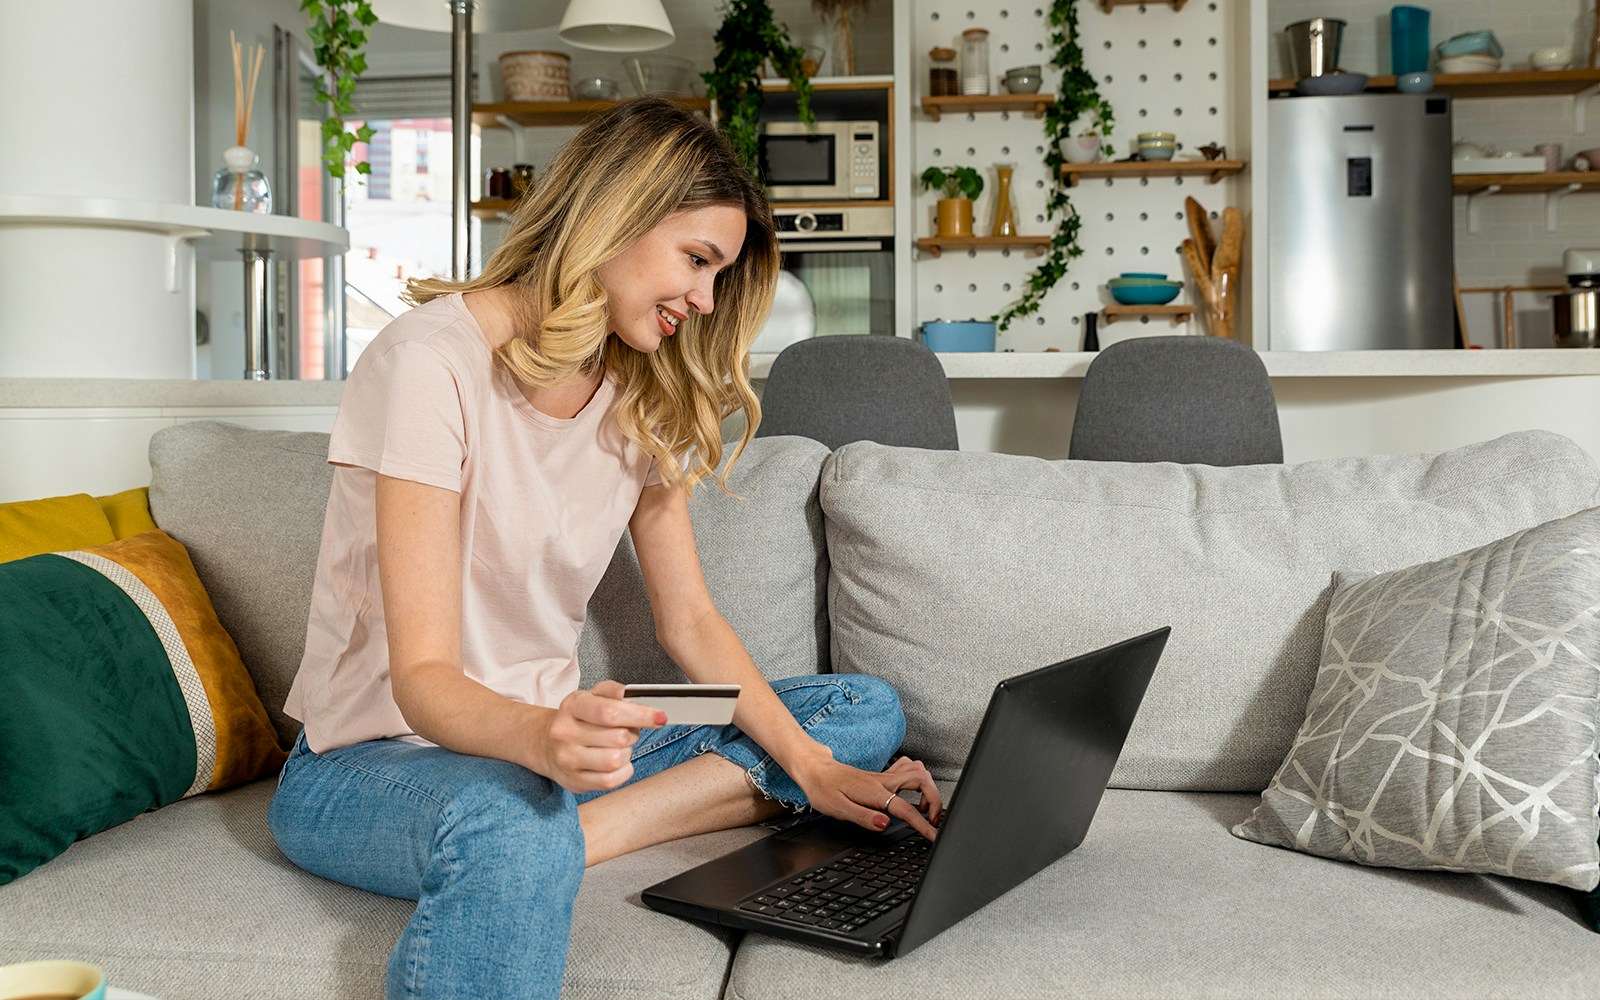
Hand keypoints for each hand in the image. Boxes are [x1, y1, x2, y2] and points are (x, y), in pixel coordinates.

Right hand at [533, 680, 664, 793]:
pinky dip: (623, 771)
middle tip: (627, 731)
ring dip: (626, 753)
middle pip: (618, 737)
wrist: (548, 745)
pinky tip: (617, 763)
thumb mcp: (593, 696)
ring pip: (615, 760)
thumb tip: (635, 697)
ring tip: (618, 747)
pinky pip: (611, 780)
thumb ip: (614, 692)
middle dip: (632, 733)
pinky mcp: (574, 781)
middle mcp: (565, 733)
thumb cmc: (579, 719)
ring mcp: (567, 759)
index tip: (660, 717)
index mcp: (572, 706)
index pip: (609, 712)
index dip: (640, 715)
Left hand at [794, 754, 942, 840]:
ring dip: (928, 788)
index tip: (933, 836)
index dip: (923, 825)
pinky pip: (908, 767)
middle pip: (922, 781)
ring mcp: (884, 776)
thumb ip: (864, 817)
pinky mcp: (882, 775)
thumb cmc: (823, 789)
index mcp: (875, 793)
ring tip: (925, 808)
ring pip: (918, 770)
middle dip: (935, 800)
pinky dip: (918, 777)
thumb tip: (885, 824)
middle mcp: (883, 781)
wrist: (815, 770)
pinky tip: (912, 791)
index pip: (906, 810)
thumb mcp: (838, 809)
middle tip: (933, 819)